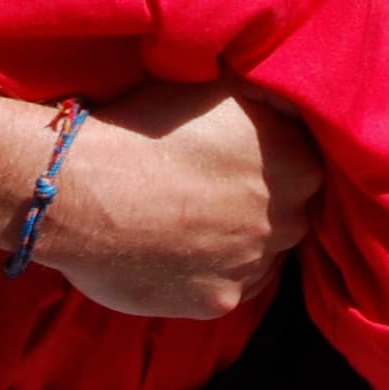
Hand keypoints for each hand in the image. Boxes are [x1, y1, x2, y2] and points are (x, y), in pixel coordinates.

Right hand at [36, 83, 319, 319]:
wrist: (84, 191)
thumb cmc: (146, 125)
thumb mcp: (219, 85)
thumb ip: (268, 97)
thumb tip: (286, 102)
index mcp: (298, 164)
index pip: (304, 157)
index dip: (271, 152)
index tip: (235, 150)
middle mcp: (289, 221)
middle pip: (289, 209)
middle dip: (260, 199)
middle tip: (209, 186)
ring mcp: (255, 267)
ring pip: (260, 252)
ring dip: (236, 238)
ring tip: (188, 219)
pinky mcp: (219, 303)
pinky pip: (227, 285)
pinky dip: (209, 270)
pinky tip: (175, 249)